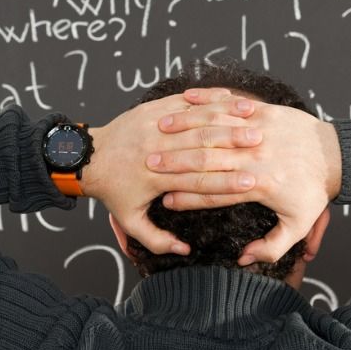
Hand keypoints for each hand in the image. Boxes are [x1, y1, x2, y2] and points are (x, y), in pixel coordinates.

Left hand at [79, 88, 263, 255]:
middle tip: (262, 145)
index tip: (253, 182)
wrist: (88, 157)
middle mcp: (157, 148)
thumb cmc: (112, 191)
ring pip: (197, 119)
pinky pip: (186, 101)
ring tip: (253, 120)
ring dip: (227, 120)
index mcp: (156, 178)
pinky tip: (232, 99)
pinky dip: (210, 100)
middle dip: (234, 145)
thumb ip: (157, 239)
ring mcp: (155, 125)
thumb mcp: (129, 221)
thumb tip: (184, 250)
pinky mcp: (153, 108)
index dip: (227, 182)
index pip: (198, 181)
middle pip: (203, 146)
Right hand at [148, 91, 342, 265]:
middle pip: (207, 161)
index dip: (188, 199)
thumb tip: (244, 258)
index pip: (214, 193)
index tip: (165, 201)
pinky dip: (208, 101)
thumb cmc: (314, 191)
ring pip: (214, 130)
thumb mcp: (298, 225)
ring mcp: (259, 131)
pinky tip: (185, 100)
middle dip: (175, 164)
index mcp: (259, 186)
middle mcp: (255, 157)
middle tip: (149, 165)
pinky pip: (230, 105)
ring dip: (184, 129)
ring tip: (159, 131)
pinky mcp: (264, 112)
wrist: (336, 155)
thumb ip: (271, 246)